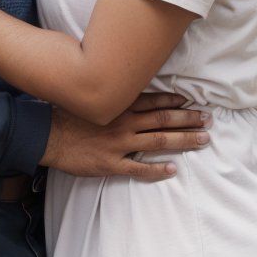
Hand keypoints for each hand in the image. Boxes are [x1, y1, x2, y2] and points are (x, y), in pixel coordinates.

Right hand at [41, 93, 210, 181]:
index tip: (191, 103)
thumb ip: (113, 95)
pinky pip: (139, 168)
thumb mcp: (92, 97)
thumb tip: (127, 86)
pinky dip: (157, 170)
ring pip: (159, 142)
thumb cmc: (68, 115)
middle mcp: (125, 123)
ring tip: (202, 140)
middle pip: (164, 121)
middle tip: (208, 120)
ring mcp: (120, 145)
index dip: (176, 103)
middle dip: (189, 120)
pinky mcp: (112, 164)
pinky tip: (172, 170)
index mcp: (121, 106)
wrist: (47, 136)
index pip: (155, 102)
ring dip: (183, 141)